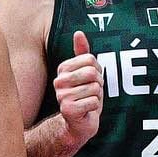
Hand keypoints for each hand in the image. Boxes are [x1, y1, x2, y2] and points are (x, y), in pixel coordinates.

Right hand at [54, 31, 102, 147]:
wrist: (78, 123)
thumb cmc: (83, 96)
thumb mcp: (85, 72)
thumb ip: (82, 53)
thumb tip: (78, 32)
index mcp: (63, 69)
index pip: (91, 59)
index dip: (98, 70)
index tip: (91, 80)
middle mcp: (59, 81)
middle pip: (92, 73)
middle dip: (98, 84)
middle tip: (91, 92)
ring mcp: (61, 96)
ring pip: (94, 88)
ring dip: (97, 96)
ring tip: (88, 101)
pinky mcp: (67, 109)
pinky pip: (93, 102)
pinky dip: (95, 107)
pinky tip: (86, 110)